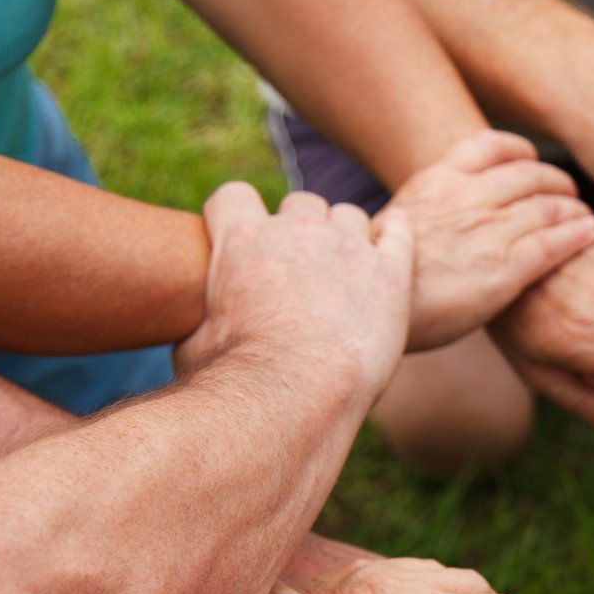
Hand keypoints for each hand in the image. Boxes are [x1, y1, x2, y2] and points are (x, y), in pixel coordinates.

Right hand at [176, 183, 414, 397]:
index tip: (244, 241)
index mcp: (241, 238)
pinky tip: (391, 242)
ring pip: (348, 216)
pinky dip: (395, 234)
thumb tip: (196, 331)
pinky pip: (399, 234)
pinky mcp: (390, 273)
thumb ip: (204, 319)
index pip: (234, 196)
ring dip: (345, 235)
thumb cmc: (236, 381)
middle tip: (302, 270)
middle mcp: (296, 230)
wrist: (296, 397)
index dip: (238, 216)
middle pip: (300, 204)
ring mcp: (348, 248)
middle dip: (299, 229)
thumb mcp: (194, 343)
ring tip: (345, 274)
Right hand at [383, 131, 593, 350]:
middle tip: (568, 194)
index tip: (532, 159)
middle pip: (528, 175)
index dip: (519, 151)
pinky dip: (577, 234)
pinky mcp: (504, 270)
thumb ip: (426, 214)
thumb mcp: (393, 227)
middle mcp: (464, 198)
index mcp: (435, 182)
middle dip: (555, 182)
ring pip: (547, 207)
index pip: (488, 146)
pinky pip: (554, 243)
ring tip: (584, 217)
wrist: (367, 310)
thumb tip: (435, 221)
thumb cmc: (380, 279)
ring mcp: (486, 232)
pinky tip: (591, 233)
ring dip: (572, 209)